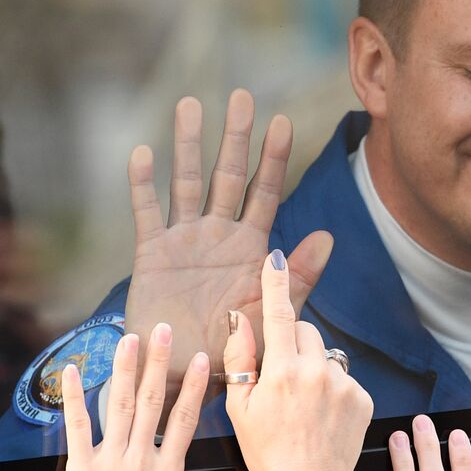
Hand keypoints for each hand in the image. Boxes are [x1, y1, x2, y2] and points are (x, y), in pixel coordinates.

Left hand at [60, 322, 268, 470]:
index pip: (184, 420)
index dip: (193, 386)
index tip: (201, 358)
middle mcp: (140, 461)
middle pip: (153, 402)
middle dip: (160, 362)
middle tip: (164, 328)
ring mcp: (109, 464)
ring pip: (119, 407)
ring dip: (126, 369)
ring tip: (130, 337)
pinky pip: (77, 429)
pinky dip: (75, 398)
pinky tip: (76, 370)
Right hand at [125, 89, 333, 392]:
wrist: (189, 374)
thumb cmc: (235, 349)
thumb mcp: (270, 312)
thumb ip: (297, 276)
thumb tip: (327, 236)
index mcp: (251, 247)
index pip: (265, 193)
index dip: (274, 158)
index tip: (284, 121)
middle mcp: (218, 235)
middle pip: (227, 176)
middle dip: (235, 137)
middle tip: (242, 95)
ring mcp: (184, 240)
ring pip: (187, 182)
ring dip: (188, 145)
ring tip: (189, 104)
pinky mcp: (152, 254)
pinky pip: (147, 213)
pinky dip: (143, 184)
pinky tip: (143, 153)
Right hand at [224, 251, 373, 470]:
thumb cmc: (266, 453)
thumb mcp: (239, 409)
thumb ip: (239, 359)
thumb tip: (240, 321)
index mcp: (281, 372)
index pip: (278, 315)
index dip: (274, 283)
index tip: (274, 257)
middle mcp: (316, 372)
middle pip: (306, 331)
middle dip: (293, 344)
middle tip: (282, 378)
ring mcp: (345, 385)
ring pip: (326, 355)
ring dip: (315, 368)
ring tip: (305, 406)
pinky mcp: (365, 399)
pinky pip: (345, 378)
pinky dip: (335, 390)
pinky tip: (324, 417)